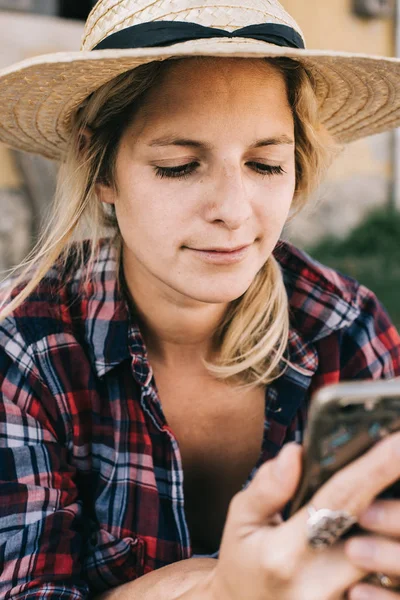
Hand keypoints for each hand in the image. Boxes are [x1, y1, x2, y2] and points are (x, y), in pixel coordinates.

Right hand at [202, 433, 399, 599]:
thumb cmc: (245, 561)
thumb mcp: (240, 520)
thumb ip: (267, 487)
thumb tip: (295, 452)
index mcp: (284, 554)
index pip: (337, 502)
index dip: (373, 470)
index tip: (398, 442)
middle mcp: (318, 585)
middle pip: (374, 531)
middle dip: (395, 497)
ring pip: (385, 558)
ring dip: (393, 521)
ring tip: (393, 483)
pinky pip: (383, 579)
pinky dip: (387, 549)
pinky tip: (385, 524)